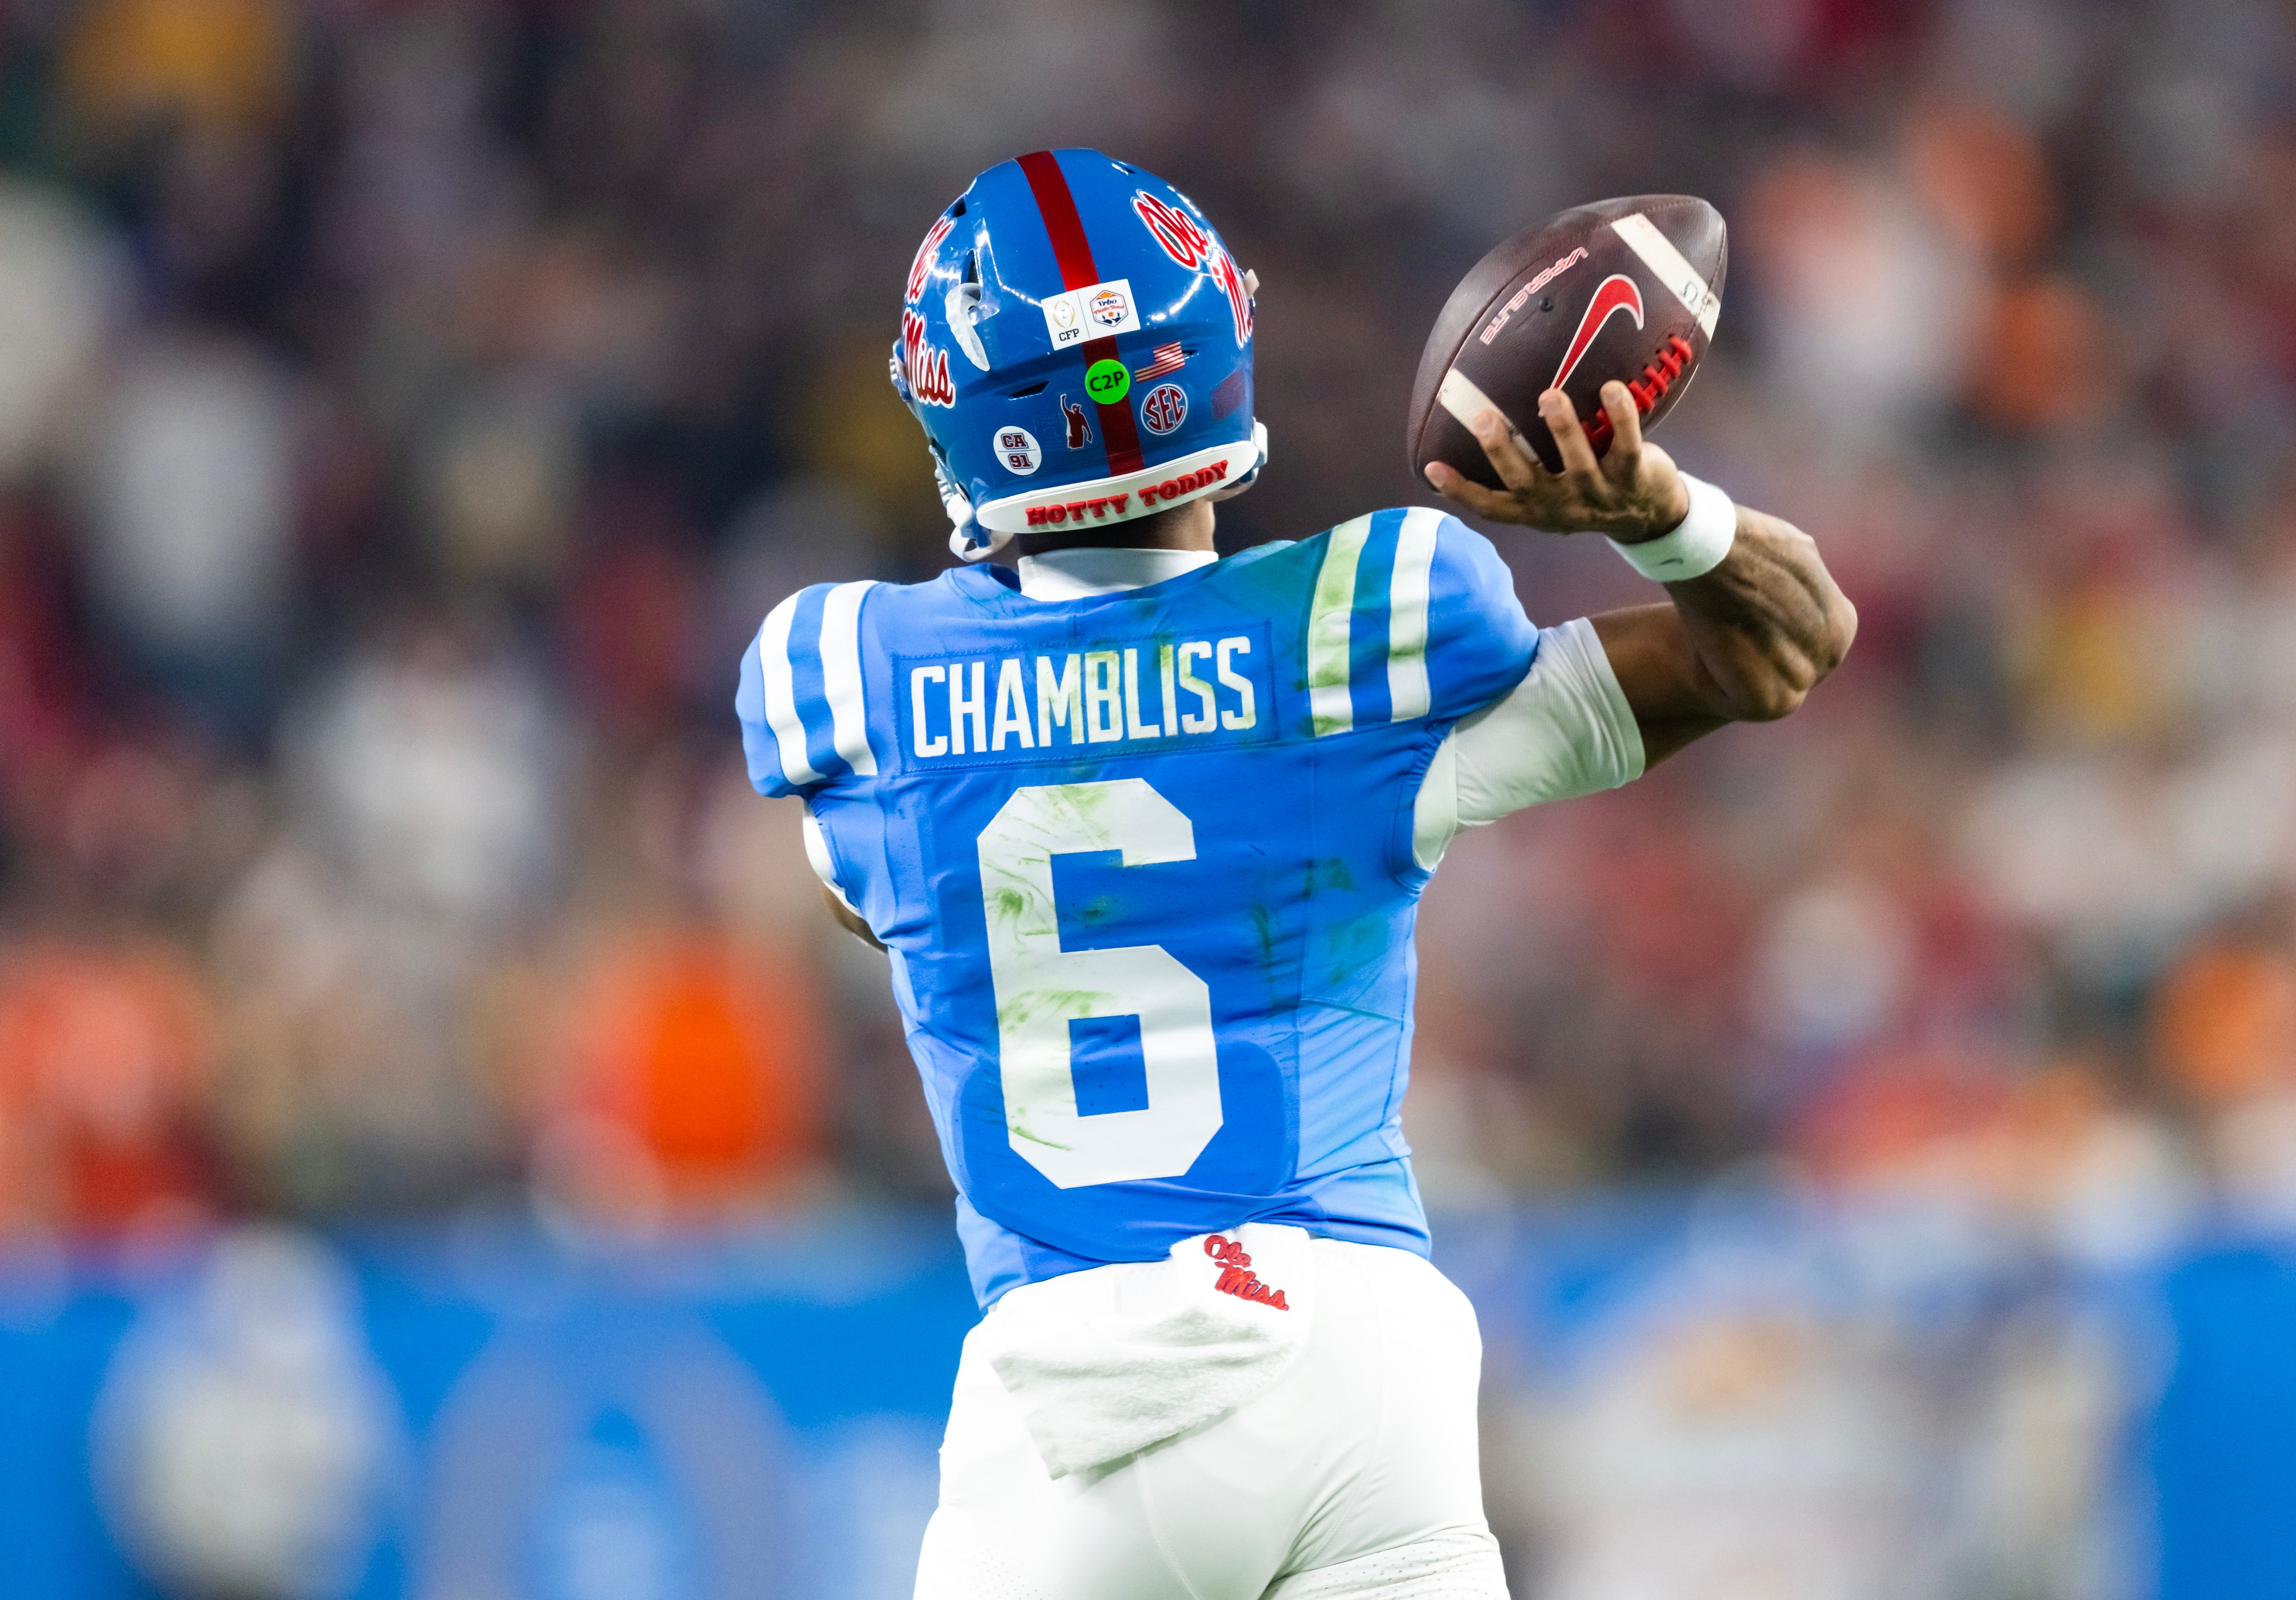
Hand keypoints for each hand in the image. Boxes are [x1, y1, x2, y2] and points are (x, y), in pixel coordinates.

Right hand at [1425, 382, 1690, 542]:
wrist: (1651, 515)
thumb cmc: (1589, 490)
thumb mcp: (1553, 492)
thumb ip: (1526, 466)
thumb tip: (1483, 415)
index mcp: (1536, 510)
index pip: (1491, 507)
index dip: (1460, 491)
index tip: (1431, 466)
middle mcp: (1562, 506)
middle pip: (1526, 483)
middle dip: (1502, 451)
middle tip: (1483, 418)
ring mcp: (1598, 495)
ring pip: (1578, 464)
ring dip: (1563, 429)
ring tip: (1549, 396)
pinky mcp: (1634, 478)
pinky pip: (1626, 444)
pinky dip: (1620, 416)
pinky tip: (1611, 388)